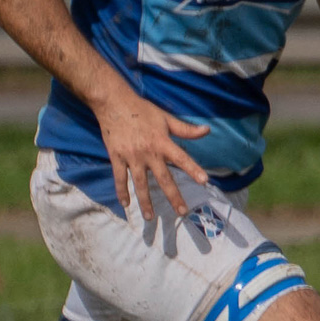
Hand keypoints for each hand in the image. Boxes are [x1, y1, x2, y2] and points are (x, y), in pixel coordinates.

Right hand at [95, 94, 208, 220]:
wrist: (112, 103)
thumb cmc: (142, 110)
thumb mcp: (166, 118)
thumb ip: (186, 129)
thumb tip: (207, 130)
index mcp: (162, 142)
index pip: (181, 158)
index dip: (193, 169)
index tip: (204, 181)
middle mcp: (148, 152)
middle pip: (163, 178)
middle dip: (173, 196)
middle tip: (182, 212)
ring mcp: (131, 156)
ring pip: (140, 183)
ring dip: (145, 202)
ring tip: (150, 217)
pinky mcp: (116, 157)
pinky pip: (120, 177)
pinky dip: (121, 191)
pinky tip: (126, 204)